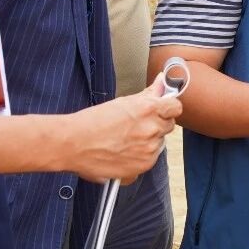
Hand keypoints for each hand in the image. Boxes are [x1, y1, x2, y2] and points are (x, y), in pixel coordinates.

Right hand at [65, 72, 182, 182]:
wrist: (72, 144)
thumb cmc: (93, 121)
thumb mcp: (122, 102)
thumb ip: (148, 93)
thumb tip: (161, 82)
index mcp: (148, 109)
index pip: (176, 107)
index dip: (168, 108)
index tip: (162, 109)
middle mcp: (152, 129)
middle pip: (168, 125)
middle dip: (157, 124)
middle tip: (137, 125)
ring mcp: (148, 150)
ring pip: (159, 143)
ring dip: (149, 141)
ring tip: (125, 140)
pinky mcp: (142, 166)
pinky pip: (150, 159)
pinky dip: (141, 157)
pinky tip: (124, 152)